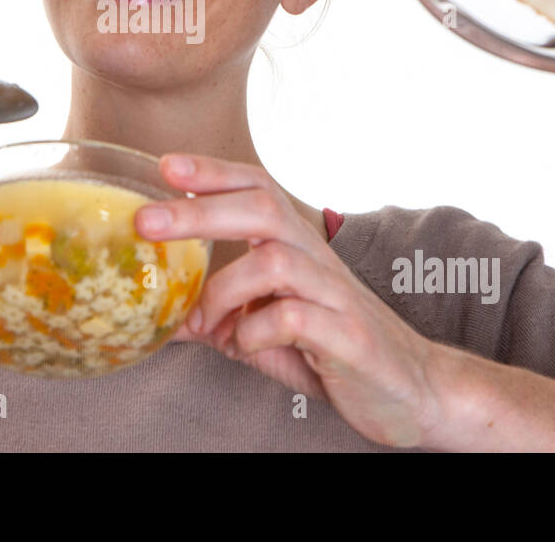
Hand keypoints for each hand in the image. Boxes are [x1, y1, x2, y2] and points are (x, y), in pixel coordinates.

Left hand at [135, 153, 446, 447]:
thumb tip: (158, 316)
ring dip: (223, 292)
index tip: (166, 165)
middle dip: (199, 211)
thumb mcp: (263, 326)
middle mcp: (317, 258)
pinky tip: (246, 347)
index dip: (213, 171)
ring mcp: (335, 294)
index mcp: (296, 245)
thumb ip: (216, 317)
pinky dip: (256, 331)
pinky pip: (294, 318)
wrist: (408, 389)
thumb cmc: (330, 347)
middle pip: (262, 208)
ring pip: (274, 261)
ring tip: (205, 324)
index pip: (258, 187)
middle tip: (146, 223)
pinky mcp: (348, 336)